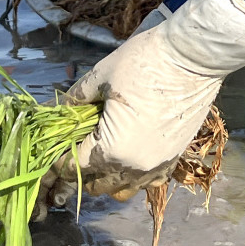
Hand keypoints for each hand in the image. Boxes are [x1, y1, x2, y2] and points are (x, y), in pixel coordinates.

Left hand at [46, 0, 244, 201]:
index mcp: (112, 148)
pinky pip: (149, 182)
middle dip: (80, 172)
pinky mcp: (175, 158)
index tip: (49, 151)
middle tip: (70, 151)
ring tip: (99, 158)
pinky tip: (127, 159)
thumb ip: (76, 99)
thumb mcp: (101, 77)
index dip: (58, 160)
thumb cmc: (144, 62)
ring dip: (107, 179)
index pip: (74, 166)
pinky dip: (134, 176)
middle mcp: (135, 166)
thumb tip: (57, 111)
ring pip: (124, 190)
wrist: (195, 56)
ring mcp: (158, 166)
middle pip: (97, 184)